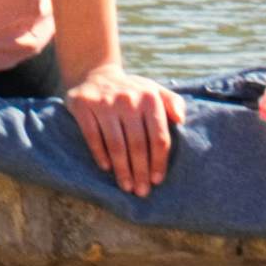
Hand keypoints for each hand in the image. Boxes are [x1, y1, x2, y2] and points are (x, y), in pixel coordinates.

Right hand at [63, 60, 182, 197]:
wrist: (96, 75)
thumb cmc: (132, 92)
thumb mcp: (154, 91)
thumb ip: (173, 103)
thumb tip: (181, 120)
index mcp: (149, 97)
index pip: (158, 137)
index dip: (159, 161)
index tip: (157, 180)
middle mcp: (128, 98)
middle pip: (137, 144)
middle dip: (141, 172)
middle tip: (141, 191)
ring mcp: (104, 102)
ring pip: (116, 144)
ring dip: (122, 169)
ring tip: (126, 186)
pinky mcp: (83, 105)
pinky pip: (93, 136)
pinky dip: (100, 155)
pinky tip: (107, 168)